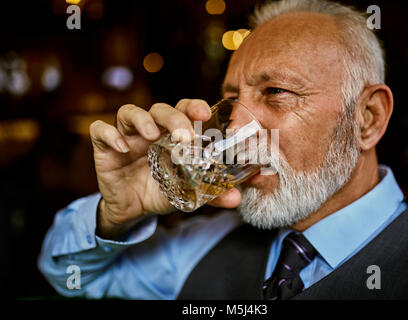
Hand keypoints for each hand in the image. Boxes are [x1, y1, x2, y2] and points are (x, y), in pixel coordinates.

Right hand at [89, 99, 240, 237]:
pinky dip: (109, 135)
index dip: (193, 106)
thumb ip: (212, 194)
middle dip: (173, 117)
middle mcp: (151, 130)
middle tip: (184, 136)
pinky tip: (122, 148)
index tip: (204, 114)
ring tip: (153, 135)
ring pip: (129, 112)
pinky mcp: (105, 147)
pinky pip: (100, 130)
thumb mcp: (187, 192)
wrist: (134, 209)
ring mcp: (127, 136)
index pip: (183, 109)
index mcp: (172, 135)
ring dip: (142, 120)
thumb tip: (236, 198)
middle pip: (159, 109)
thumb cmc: (162, 190)